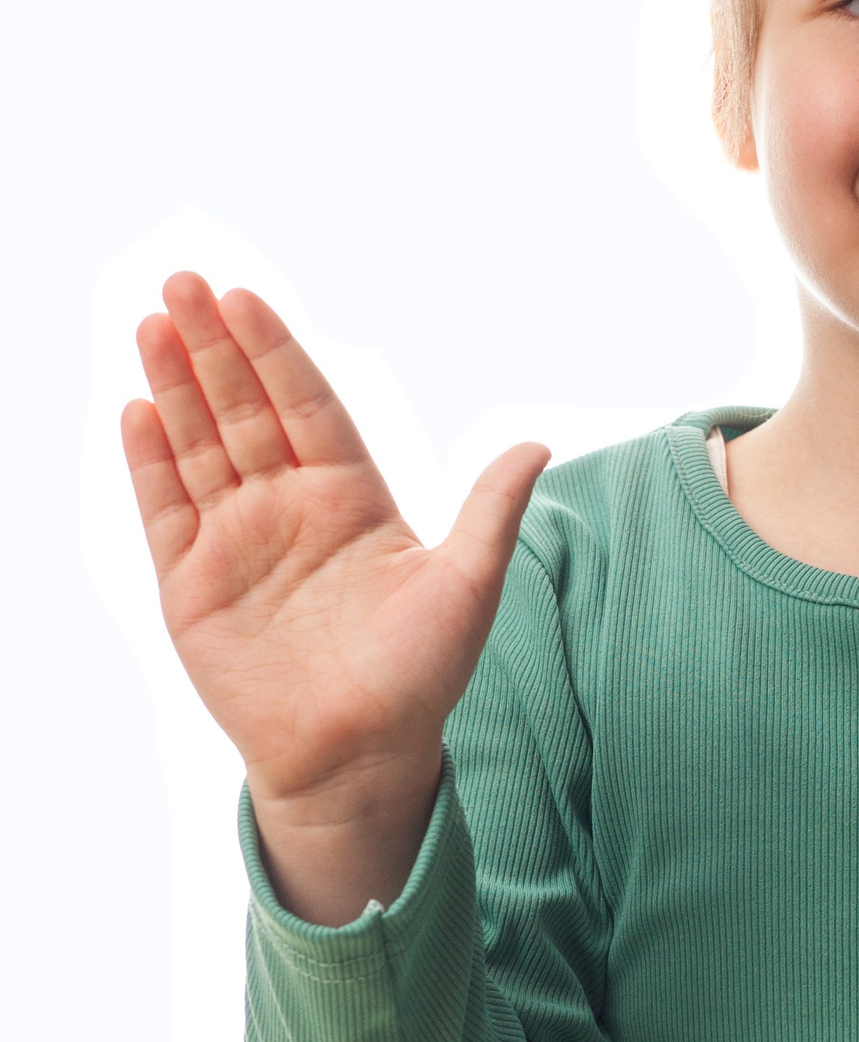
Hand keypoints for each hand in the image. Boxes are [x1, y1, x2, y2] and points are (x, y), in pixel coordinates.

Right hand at [122, 273, 547, 921]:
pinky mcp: (192, 585)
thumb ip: (492, 512)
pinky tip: (137, 409)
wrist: (361, 760)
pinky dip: (150, 461)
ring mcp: (237, 542)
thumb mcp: (468, 586)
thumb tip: (537, 444)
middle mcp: (290, 508)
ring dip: (174, 385)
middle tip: (183, 281)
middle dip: (214, 347)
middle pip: (244, 410)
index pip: (306, 405)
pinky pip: (165, 509)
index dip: (275, 353)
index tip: (247, 298)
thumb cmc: (421, 678)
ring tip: (150, 324)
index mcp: (353, 498)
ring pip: (198, 446)